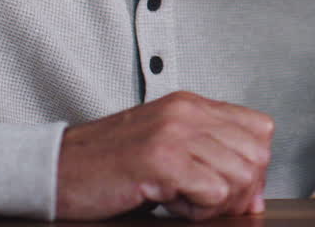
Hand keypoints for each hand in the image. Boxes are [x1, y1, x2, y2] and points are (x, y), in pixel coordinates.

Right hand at [55, 91, 272, 220]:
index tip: (231, 189)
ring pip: (241, 175)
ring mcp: (174, 133)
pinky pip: (213, 192)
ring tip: (182, 201)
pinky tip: (170, 204)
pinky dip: (198, 210)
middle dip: (241, 191)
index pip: (261, 129)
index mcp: (190, 105)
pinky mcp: (161, 159)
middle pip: (257, 155)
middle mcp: (186, 112)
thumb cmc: (104, 164)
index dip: (254, 167)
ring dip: (217, 203)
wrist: (53, 169)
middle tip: (206, 202)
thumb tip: (253, 194)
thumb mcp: (164, 146)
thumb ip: (208, 157)